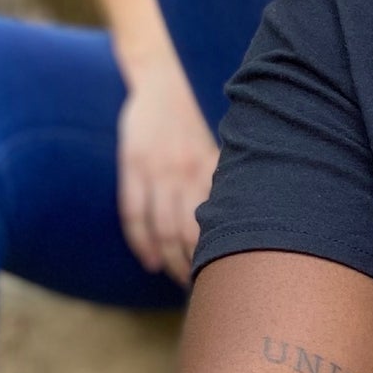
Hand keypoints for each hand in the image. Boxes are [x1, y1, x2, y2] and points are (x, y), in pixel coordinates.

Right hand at [117, 50, 218, 286]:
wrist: (163, 81)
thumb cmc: (194, 124)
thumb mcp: (217, 151)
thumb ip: (222, 184)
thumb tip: (241, 225)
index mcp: (210, 169)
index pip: (215, 223)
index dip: (221, 254)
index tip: (229, 278)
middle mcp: (185, 172)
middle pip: (188, 232)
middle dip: (195, 265)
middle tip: (203, 290)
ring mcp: (155, 169)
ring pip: (161, 228)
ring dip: (170, 260)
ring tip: (178, 282)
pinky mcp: (131, 165)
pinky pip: (133, 211)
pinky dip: (141, 242)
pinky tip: (151, 262)